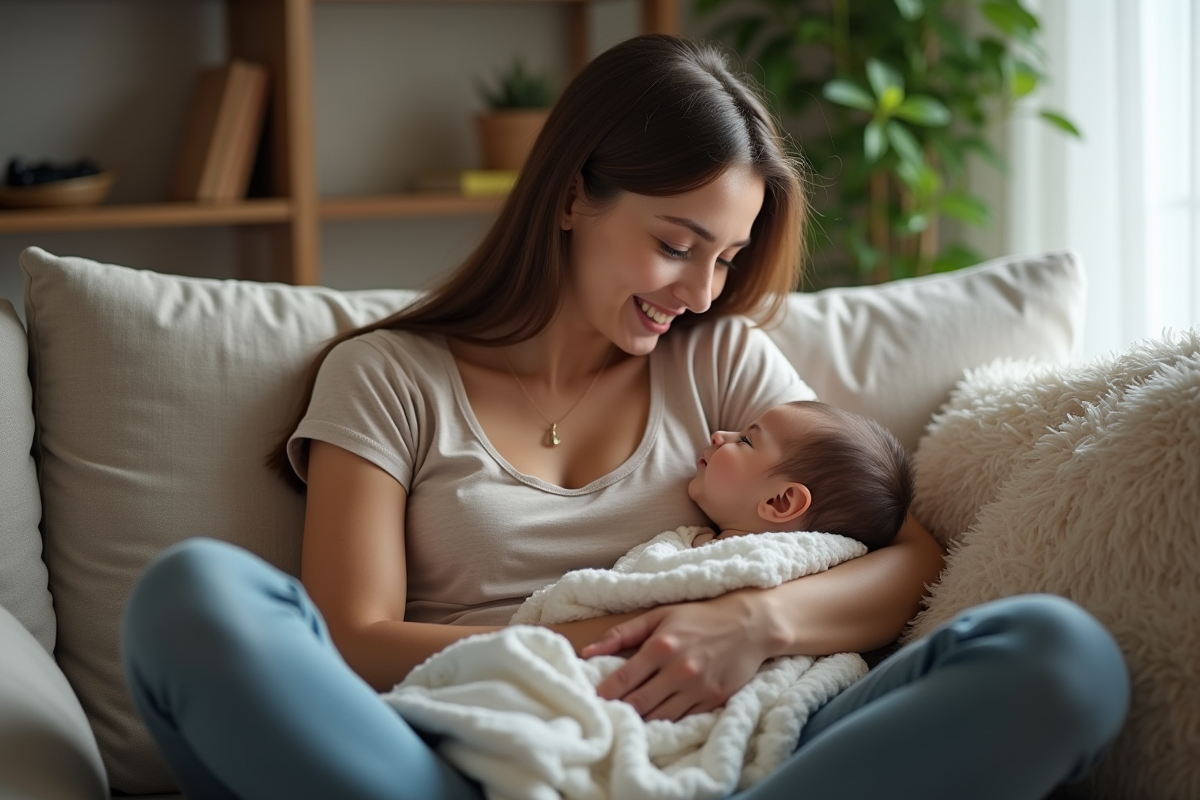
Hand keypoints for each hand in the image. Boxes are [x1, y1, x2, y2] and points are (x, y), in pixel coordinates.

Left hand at [582, 590, 778, 721]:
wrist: (749, 625)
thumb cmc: (700, 617)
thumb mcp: (659, 615)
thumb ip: (622, 633)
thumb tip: (587, 651)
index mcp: (660, 647)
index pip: (622, 680)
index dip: (603, 694)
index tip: (591, 701)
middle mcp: (677, 671)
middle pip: (638, 704)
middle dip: (618, 711)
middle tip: (604, 715)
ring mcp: (697, 689)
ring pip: (659, 717)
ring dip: (640, 721)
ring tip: (626, 721)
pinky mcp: (713, 701)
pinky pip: (682, 720)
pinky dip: (666, 723)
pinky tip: (654, 722)